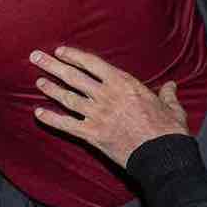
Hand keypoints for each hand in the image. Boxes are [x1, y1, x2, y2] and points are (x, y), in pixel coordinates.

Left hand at [29, 46, 187, 168]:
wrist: (162, 156)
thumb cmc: (168, 130)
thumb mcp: (171, 107)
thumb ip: (167, 95)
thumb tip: (172, 86)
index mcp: (124, 84)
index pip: (92, 64)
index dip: (74, 56)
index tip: (60, 51)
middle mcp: (106, 95)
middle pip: (73, 76)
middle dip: (52, 65)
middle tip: (35, 57)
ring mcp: (97, 114)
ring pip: (67, 97)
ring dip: (50, 89)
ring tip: (38, 81)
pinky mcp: (92, 134)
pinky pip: (66, 124)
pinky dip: (51, 119)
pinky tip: (38, 113)